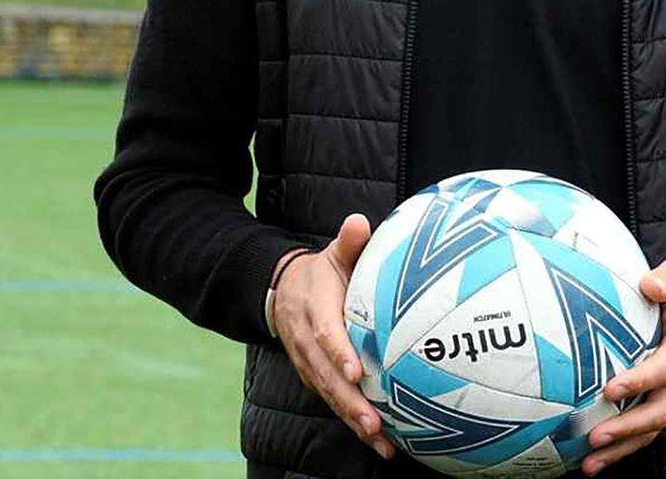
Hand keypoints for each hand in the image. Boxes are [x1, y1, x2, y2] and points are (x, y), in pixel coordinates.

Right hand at [271, 214, 393, 459]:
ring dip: (354, 421)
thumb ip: (347, 243)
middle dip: (350, 402)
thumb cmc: (321, 273)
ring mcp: (309, 364)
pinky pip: (334, 402)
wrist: (283, 292)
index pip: (325, 333)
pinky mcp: (316, 378)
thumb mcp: (331, 254)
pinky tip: (382, 443)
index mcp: (313, 309)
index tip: (358, 371)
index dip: (339, 352)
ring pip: (330, 396)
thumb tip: (359, 223)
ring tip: (382, 442)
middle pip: (327, 376)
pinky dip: (354, 423)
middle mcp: (307, 342)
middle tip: (375, 423)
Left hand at [581, 260, 665, 475]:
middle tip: (593, 437)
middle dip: (626, 428)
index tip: (610, 389)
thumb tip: (650, 285)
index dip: (640, 381)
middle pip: (658, 411)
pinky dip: (623, 445)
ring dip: (622, 447)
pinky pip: (646, 428)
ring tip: (589, 464)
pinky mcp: (664, 398)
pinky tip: (594, 458)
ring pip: (652, 428)